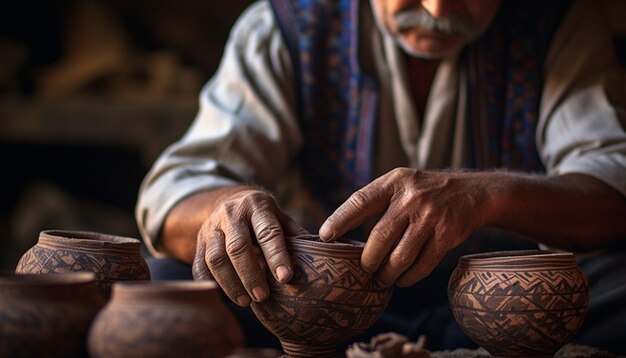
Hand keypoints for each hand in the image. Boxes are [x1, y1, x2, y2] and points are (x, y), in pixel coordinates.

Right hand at [192, 188, 306, 305]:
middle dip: (251, 274)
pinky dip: (209, 282)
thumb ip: (295, 235)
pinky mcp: (198, 241)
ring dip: (231, 283)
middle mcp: (232, 214)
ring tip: (246, 302)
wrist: (229, 202)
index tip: (286, 278)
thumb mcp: (280, 217)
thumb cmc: (263, 217)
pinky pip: (199, 264)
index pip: (268, 232)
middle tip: (263, 297)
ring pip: (216, 257)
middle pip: (238, 247)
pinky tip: (224, 296)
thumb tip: (320, 255)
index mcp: (257, 205)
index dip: (277, 255)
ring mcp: (211, 227)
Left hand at [319, 168, 491, 286]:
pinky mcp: (447, 236)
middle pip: (380, 238)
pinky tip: (402, 279)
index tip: (324, 236)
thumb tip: (337, 229)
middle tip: (365, 269)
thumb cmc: (424, 192)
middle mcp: (411, 198)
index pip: (360, 201)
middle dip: (368, 260)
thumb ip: (375, 200)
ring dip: (387, 274)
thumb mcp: (400, 183)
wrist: (473, 193)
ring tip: (382, 279)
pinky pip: (422, 265)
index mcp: (394, 182)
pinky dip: (408, 278)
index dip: (340, 220)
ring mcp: (431, 217)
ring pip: (400, 257)